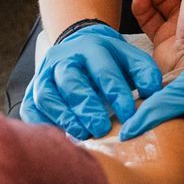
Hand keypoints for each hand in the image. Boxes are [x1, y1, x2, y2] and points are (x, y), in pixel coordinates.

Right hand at [22, 23, 162, 139]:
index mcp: (91, 47)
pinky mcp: (33, 91)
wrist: (77, 46)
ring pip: (47, 95)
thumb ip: (144, 72)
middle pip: (71, 81)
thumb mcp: (129, 57)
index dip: (117, 94)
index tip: (129, 117)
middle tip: (102, 128)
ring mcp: (44, 74)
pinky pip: (31, 108)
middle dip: (87, 106)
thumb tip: (152, 92)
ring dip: (65, 117)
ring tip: (82, 135)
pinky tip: (62, 136)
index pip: (103, 70)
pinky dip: (44, 123)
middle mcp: (63, 58)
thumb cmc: (108, 60)